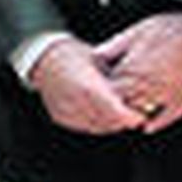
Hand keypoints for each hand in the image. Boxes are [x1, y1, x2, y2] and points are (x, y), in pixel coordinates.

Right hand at [28, 37, 145, 135]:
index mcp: (86, 85)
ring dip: (109, 123)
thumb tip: (139, 96)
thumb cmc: (73, 54)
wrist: (41, 57)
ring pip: (96, 127)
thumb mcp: (98, 61)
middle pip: (107, 121)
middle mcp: (74, 101)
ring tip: (118, 114)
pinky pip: (83, 126)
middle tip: (133, 115)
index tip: (140, 116)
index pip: (115, 111)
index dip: (130, 116)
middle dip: (122, 120)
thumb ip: (115, 82)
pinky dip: (94, 123)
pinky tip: (100, 113)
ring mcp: (65, 111)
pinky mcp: (60, 117)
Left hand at [96, 12, 181, 133]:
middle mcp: (148, 85)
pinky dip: (156, 123)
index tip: (98, 88)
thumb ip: (114, 46)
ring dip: (132, 113)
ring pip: (142, 112)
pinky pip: (168, 118)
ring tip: (125, 113)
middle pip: (123, 102)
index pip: (109, 87)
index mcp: (133, 68)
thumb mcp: (137, 31)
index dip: (101, 88)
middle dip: (114, 102)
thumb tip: (95, 56)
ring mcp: (167, 95)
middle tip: (108, 103)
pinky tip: (148, 126)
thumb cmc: (172, 29)